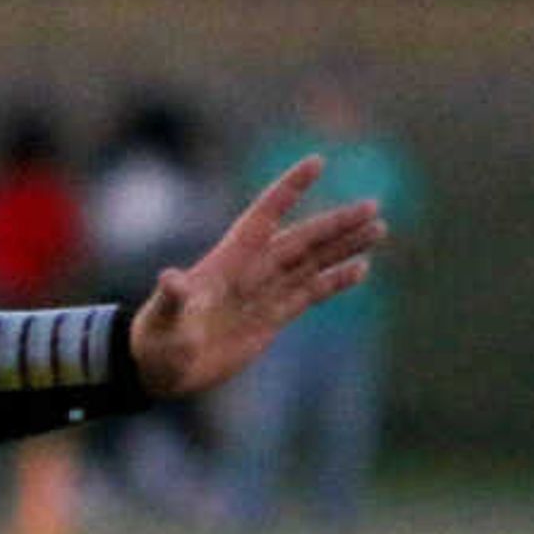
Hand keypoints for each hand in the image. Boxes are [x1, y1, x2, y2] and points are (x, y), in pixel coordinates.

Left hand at [126, 155, 387, 402]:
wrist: (158, 372)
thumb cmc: (154, 342)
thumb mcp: (162, 320)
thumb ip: (172, 299)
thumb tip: (171, 278)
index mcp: (226, 262)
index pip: (263, 217)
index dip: (288, 190)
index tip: (317, 162)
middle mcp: (249, 272)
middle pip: (301, 240)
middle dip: (335, 224)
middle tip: (373, 206)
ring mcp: (262, 294)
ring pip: (312, 263)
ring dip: (343, 247)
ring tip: (379, 229)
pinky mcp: (271, 318)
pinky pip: (309, 293)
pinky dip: (334, 281)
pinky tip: (360, 268)